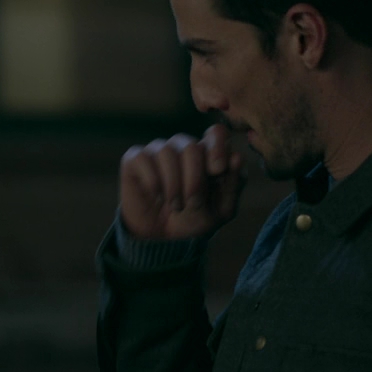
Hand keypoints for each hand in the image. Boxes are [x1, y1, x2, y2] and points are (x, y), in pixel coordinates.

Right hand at [118, 123, 245, 240]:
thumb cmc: (194, 219)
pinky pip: (143, 158)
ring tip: (175, 205)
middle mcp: (183, 148)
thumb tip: (237, 157)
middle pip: (191, 146)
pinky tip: (156, 195)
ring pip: (167, 152)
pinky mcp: (135, 159)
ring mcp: (158, 151)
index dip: (217, 146)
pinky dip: (153, 181)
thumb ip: (232, 184)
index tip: (217, 170)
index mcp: (208, 154)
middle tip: (193, 202)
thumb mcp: (221, 210)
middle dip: (194, 179)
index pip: (216, 133)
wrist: (162, 238)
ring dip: (173, 185)